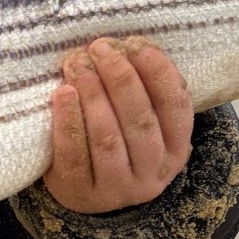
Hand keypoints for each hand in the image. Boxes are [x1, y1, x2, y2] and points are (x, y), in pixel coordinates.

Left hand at [44, 38, 192, 212]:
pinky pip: (75, 156)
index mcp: (176, 149)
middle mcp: (152, 172)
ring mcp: (118, 188)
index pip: (175, 107)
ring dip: (93, 96)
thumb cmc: (117, 140)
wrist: (85, 189)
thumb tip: (126, 45)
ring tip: (78, 65)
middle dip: (120, 78)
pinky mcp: (83, 194)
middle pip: (140, 121)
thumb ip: (143, 89)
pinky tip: (63, 93)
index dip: (158, 72)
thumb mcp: (141, 120)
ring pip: (108, 139)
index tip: (136, 44)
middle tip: (99, 49)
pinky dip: (69, 122)